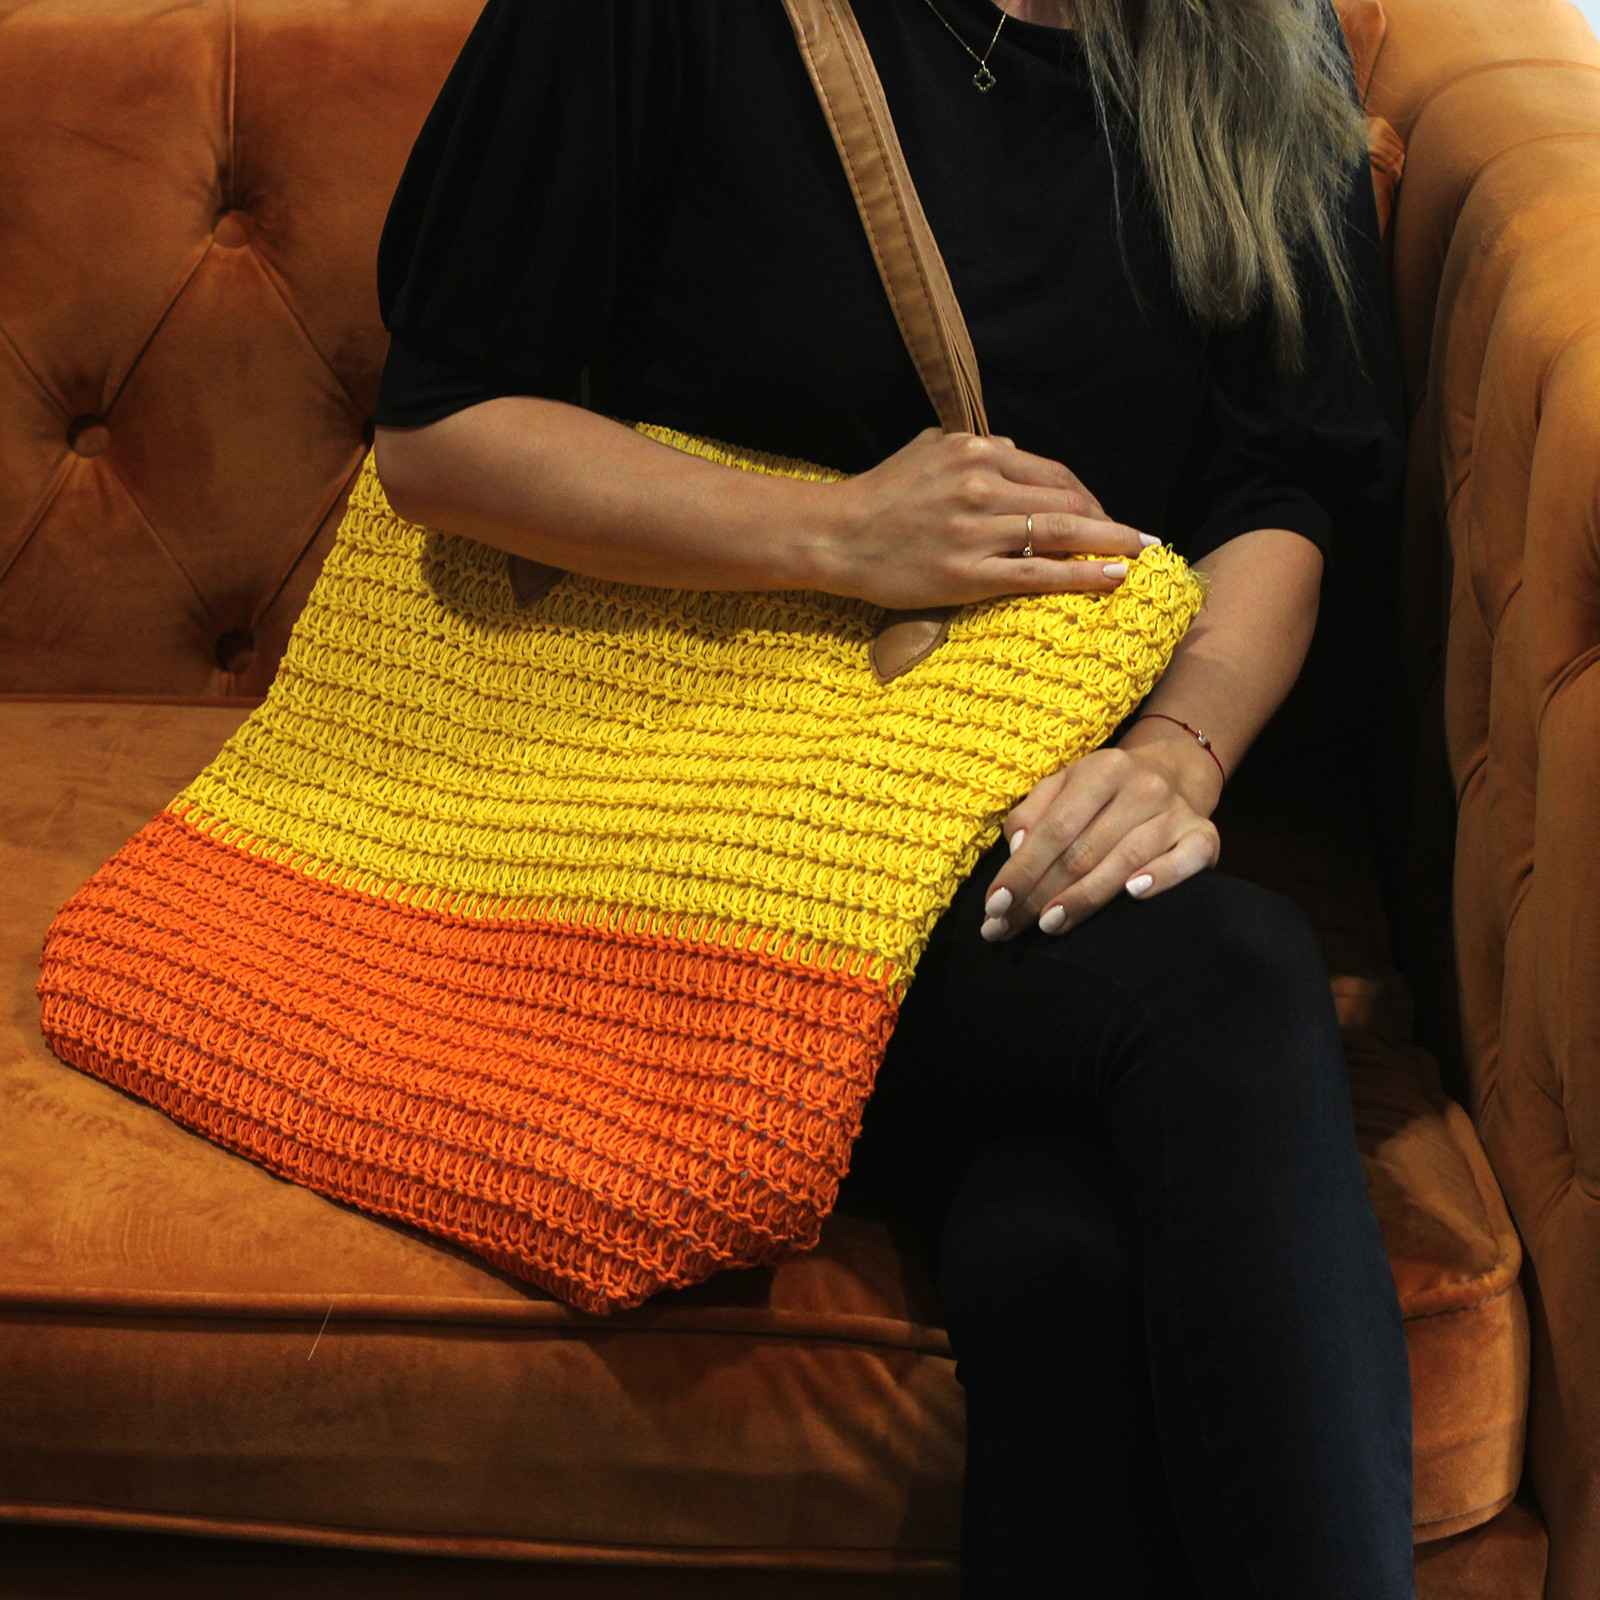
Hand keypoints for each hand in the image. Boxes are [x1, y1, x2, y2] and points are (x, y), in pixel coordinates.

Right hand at [825, 429, 1158, 609]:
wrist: (835, 535)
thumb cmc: (879, 496)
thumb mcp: (927, 450)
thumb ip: (972, 449)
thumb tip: (1010, 452)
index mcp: (974, 452)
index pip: (1051, 472)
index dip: (1087, 496)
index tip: (1105, 514)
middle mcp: (980, 484)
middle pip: (1066, 500)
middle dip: (1107, 520)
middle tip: (1133, 540)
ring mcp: (976, 530)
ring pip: (1061, 533)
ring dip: (1112, 542)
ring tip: (1142, 553)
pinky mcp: (968, 573)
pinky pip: (1039, 574)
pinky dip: (1083, 574)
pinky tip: (1113, 576)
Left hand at [977, 738, 1222, 941]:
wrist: (1176, 773)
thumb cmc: (1104, 791)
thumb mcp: (1062, 787)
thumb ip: (1031, 813)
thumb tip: (1014, 849)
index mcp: (1101, 770)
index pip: (1053, 828)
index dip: (1022, 870)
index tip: (994, 905)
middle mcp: (1142, 786)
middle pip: (1083, 851)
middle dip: (1040, 895)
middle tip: (1008, 928)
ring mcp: (1176, 812)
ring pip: (1125, 861)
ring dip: (1083, 899)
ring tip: (1050, 925)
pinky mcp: (1205, 836)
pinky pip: (1184, 861)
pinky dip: (1160, 878)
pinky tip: (1132, 896)